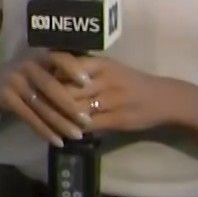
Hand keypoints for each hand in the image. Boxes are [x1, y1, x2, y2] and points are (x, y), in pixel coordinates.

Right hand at [0, 54, 93, 146]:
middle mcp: (26, 65)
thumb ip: (60, 73)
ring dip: (60, 123)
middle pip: (51, 87)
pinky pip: (29, 117)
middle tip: (88, 122)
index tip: (88, 83)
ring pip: (42, 106)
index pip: (59, 57)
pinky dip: (44, 131)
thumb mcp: (40, 67)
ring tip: (77, 136)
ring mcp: (14, 81)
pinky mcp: (6, 98)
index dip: (73, 69)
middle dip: (71, 106)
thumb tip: (95, 90)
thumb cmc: (26, 75)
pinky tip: (57, 142)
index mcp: (39, 55)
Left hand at [46, 53, 186, 132]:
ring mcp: (111, 99)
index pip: (65, 65)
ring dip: (58, 116)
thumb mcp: (109, 69)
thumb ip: (84, 71)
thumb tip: (51, 76)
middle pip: (65, 88)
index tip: (36, 82)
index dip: (48, 75)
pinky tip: (64, 132)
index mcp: (100, 64)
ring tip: (44, 120)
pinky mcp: (116, 118)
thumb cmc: (132, 82)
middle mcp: (104, 79)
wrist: (164, 98)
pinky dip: (73, 129)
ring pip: (74, 108)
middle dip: (48, 98)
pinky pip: (87, 124)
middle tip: (33, 105)